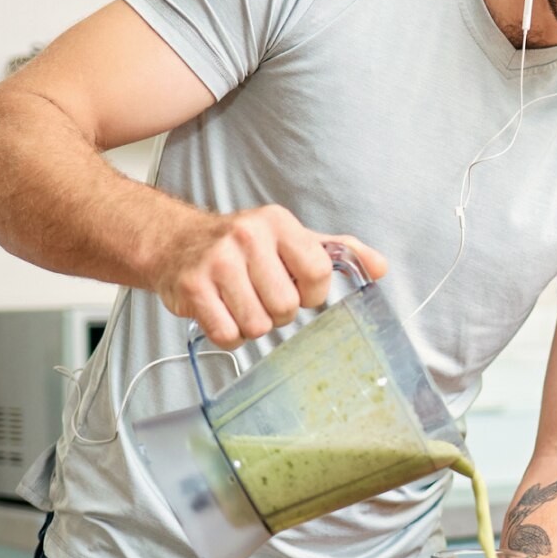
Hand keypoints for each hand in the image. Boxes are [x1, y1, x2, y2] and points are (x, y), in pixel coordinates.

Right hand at [149, 204, 387, 348]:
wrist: (175, 242)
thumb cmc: (242, 246)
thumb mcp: (290, 238)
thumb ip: (335, 251)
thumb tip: (380, 267)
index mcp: (277, 222)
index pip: (318, 271)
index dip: (312, 292)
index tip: (298, 289)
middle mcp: (246, 236)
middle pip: (287, 305)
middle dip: (279, 312)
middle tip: (263, 297)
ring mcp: (217, 262)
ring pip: (258, 324)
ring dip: (253, 324)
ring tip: (241, 303)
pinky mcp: (192, 287)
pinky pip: (227, 334)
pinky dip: (229, 335)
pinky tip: (222, 314)